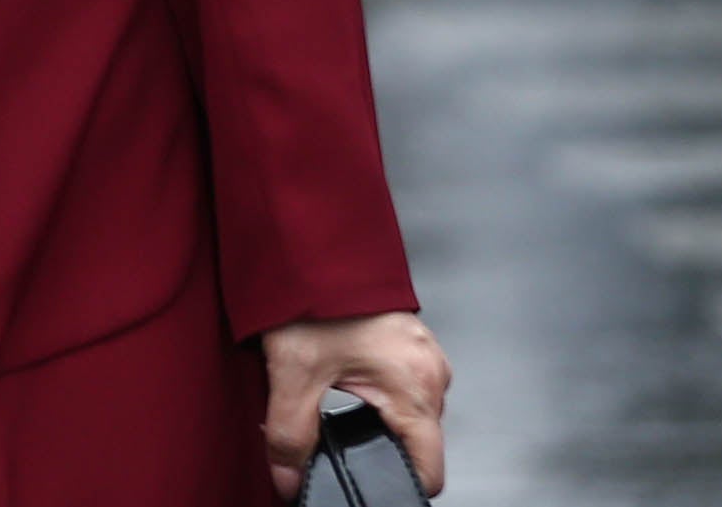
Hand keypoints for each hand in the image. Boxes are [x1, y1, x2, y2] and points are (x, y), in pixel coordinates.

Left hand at [258, 310, 448, 496]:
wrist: (312, 239)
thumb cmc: (314, 293)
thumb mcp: (293, 371)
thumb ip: (291, 434)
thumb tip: (289, 481)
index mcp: (417, 389)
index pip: (428, 472)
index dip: (394, 485)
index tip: (363, 485)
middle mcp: (432, 375)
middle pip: (416, 445)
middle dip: (375, 451)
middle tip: (332, 443)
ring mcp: (425, 358)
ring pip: (407, 416)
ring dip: (373, 421)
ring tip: (334, 405)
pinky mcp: (410, 346)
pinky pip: (401, 388)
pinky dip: (374, 395)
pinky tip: (343, 383)